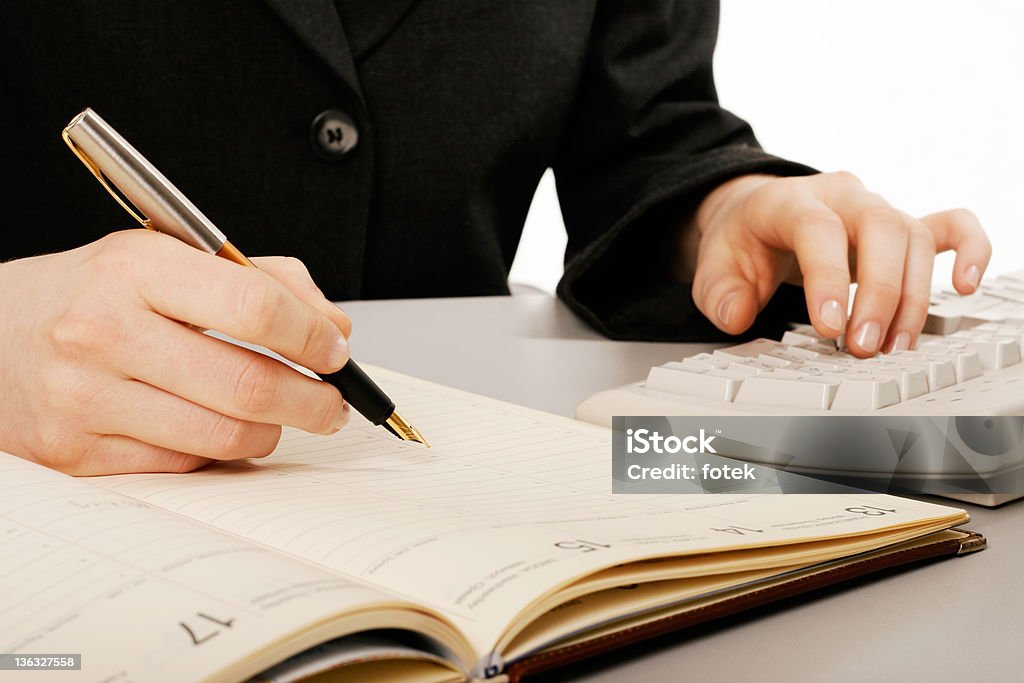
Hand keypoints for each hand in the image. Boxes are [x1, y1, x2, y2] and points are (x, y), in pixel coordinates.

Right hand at [0, 230, 351, 474]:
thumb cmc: (91, 296)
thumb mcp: (167, 259)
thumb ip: (261, 281)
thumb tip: (332, 327)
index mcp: (134, 269)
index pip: (254, 306)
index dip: (312, 335)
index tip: (334, 349)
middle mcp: (103, 332)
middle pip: (248, 385)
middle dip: (314, 401)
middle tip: (333, 403)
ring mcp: (85, 400)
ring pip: (225, 437)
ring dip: (273, 431)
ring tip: (280, 416)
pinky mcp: (78, 455)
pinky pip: (186, 467)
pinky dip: (219, 453)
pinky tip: (217, 430)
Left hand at [685, 172, 990, 355]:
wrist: (754, 215)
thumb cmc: (741, 241)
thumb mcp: (713, 267)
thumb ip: (720, 294)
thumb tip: (738, 316)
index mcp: (788, 200)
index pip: (818, 227)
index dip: (827, 276)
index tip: (829, 326)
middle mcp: (840, 197)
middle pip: (880, 227)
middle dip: (878, 293)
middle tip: (863, 346)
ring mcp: (875, 208)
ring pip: (913, 237)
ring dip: (911, 297)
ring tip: (892, 347)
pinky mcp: (899, 225)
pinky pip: (950, 225)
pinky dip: (968, 250)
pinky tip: (964, 286)